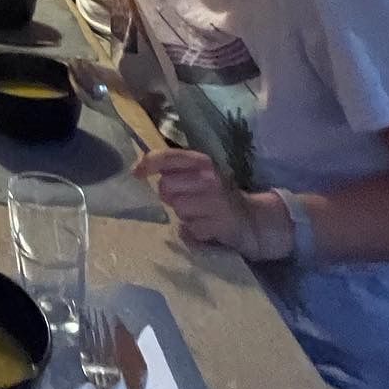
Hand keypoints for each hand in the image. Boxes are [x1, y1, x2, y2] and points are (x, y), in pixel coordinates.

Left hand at [136, 150, 293, 260]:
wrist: (254, 219)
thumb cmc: (217, 195)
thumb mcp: (198, 176)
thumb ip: (173, 171)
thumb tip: (139, 170)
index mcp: (201, 161)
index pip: (168, 156)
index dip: (148, 163)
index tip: (135, 173)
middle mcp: (209, 177)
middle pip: (166, 187)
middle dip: (170, 197)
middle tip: (184, 200)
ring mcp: (217, 200)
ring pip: (178, 209)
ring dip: (184, 215)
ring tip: (200, 214)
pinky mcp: (221, 223)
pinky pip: (191, 230)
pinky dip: (195, 232)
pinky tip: (208, 227)